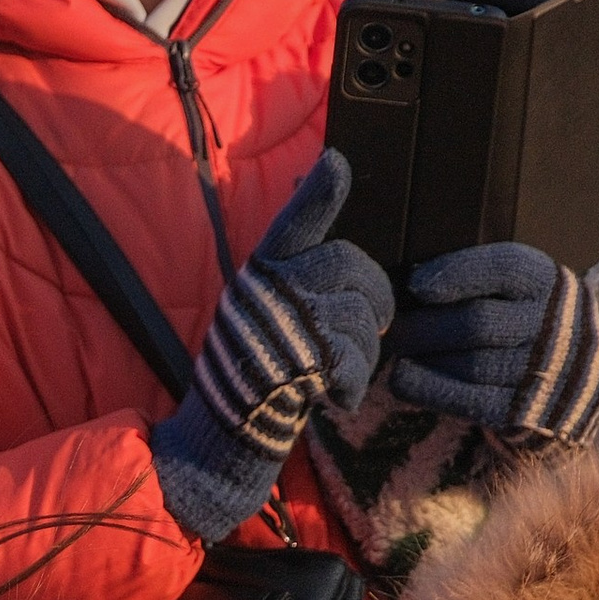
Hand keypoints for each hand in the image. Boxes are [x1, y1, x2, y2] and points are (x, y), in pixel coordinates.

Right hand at [150, 151, 394, 540]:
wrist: (224, 435)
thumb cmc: (249, 373)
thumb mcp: (260, 314)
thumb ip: (293, 276)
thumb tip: (325, 229)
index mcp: (262, 274)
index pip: (294, 223)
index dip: (318, 193)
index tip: (336, 164)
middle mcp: (273, 291)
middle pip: (353, 268)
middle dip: (375, 299)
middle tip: (373, 326)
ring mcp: (288, 325)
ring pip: (363, 318)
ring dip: (364, 352)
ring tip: (338, 373)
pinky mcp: (304, 362)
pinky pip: (355, 359)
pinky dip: (353, 385)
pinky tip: (335, 397)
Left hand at [389, 242, 598, 448]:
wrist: (576, 395)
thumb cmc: (527, 330)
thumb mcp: (523, 294)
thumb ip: (485, 284)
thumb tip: (411, 283)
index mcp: (552, 285)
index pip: (506, 268)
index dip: (457, 273)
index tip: (415, 285)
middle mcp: (556, 326)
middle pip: (478, 322)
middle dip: (424, 325)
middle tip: (392, 328)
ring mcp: (544, 373)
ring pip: (469, 364)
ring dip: (423, 357)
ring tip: (397, 349)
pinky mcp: (525, 413)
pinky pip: (467, 400)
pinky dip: (427, 388)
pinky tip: (402, 378)